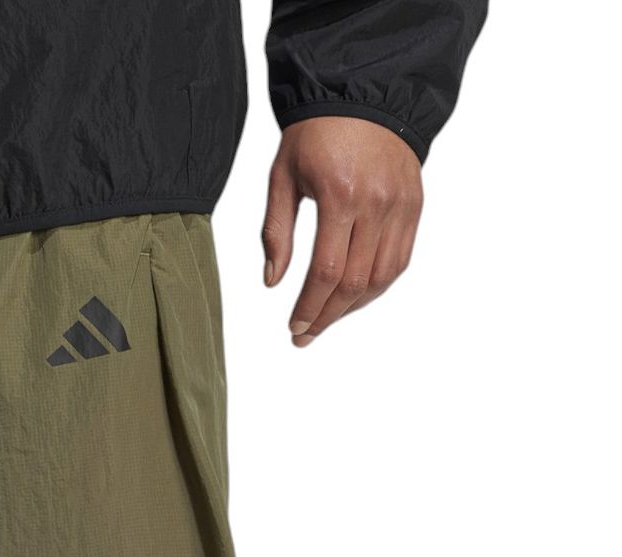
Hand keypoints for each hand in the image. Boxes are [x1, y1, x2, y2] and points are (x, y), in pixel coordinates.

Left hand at [262, 117, 423, 346]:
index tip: (295, 327)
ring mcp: (400, 206)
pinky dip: (378, 286)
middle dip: (328, 316)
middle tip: (306, 334)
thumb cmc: (317, 133)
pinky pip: (400, 260)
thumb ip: (276, 231)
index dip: (310, 307)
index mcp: (340, 195)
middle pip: (355, 283)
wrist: (366, 92)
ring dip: (354, 307)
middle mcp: (376, 203)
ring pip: (382, 277)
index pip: (326, 272)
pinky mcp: (414, 205)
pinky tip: (355, 297)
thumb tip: (272, 281)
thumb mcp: (283, 176)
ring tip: (328, 318)